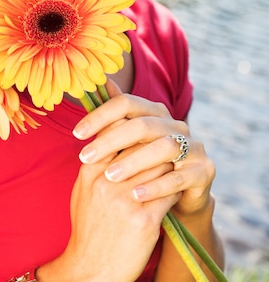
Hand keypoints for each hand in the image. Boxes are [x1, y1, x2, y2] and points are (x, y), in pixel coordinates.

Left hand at [73, 80, 215, 219]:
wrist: (180, 201)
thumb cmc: (147, 168)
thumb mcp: (129, 143)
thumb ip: (115, 115)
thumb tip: (101, 81)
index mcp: (156, 112)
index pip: (126, 103)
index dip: (100, 116)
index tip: (77, 133)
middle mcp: (177, 124)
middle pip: (142, 125)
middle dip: (110, 140)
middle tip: (85, 157)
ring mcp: (194, 146)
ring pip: (164, 147)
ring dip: (134, 162)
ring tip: (109, 176)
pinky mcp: (204, 171)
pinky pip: (179, 178)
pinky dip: (156, 186)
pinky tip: (135, 195)